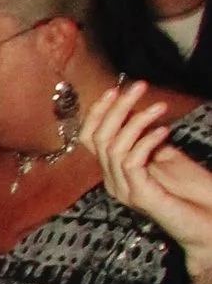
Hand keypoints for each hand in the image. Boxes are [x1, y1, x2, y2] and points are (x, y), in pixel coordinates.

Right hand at [87, 77, 211, 283]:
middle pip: (99, 139)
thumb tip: (138, 113)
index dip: (98, 113)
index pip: (90, 139)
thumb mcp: (165, 157)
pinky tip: (165, 130)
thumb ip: (147, 140)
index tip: (116, 89)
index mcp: (116, 173)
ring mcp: (125, 190)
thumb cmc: (194, 192)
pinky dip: (146, 140)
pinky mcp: (140, 196)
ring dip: (136, 120)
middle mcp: (114, 182)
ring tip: (159, 107)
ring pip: (113, 147)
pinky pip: (131, 161)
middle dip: (117, 108)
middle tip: (139, 87)